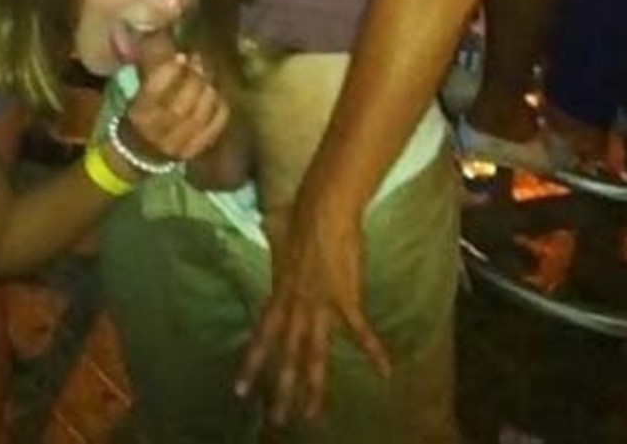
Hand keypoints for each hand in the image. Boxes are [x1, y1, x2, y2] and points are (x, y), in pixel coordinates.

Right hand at [125, 32, 230, 163]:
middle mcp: (157, 132)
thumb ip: (151, 70)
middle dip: (194, 80)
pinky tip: (218, 94)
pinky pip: (213, 129)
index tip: (181, 56)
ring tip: (209, 75)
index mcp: (139, 114)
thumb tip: (163, 35)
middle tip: (200, 61)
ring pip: (199, 117)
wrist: (136, 155)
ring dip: (209, 92)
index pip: (154, 93)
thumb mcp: (137, 94)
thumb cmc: (137, 116)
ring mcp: (177, 144)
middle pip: (181, 106)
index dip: (169, 73)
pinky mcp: (193, 151)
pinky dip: (219, 109)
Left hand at [236, 181, 389, 424]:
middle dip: (280, 388)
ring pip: (315, 354)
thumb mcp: (279, 229)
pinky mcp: (347, 299)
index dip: (253, 362)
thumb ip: (275, 235)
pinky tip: (385, 370)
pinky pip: (360, 331)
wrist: (324, 207)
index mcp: (280, 290)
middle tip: (275, 419)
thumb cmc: (302, 212)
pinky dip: (373, 350)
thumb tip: (268, 221)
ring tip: (312, 414)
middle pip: (287, 353)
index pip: (264, 333)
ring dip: (313, 386)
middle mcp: (296, 304)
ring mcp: (320, 304)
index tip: (241, 389)